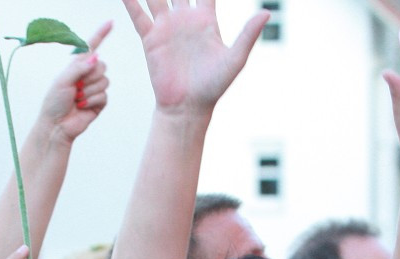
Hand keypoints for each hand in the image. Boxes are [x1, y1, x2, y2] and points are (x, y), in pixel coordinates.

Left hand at [38, 22, 111, 142]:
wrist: (56, 126)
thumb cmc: (54, 102)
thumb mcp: (62, 80)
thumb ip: (78, 68)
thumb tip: (94, 58)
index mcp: (77, 66)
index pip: (91, 47)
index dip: (101, 35)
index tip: (110, 22)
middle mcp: (87, 75)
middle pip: (102, 66)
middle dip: (89, 77)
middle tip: (75, 88)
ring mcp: (94, 88)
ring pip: (104, 81)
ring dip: (89, 91)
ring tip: (76, 99)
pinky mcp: (99, 102)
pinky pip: (104, 96)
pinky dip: (92, 101)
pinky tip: (82, 106)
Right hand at [122, 0, 267, 114]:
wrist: (187, 107)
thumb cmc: (213, 86)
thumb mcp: (235, 59)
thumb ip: (248, 34)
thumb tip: (267, 13)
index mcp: (206, 19)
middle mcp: (184, 19)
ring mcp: (166, 27)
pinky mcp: (150, 39)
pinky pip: (139, 15)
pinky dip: (131, 2)